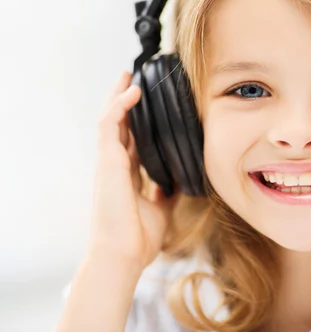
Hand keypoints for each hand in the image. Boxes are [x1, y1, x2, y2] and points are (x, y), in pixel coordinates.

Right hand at [89, 71, 174, 270]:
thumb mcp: (162, 209)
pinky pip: (109, 126)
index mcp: (127, 174)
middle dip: (124, 101)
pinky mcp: (107, 162)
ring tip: (130, 76)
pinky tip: (133, 92)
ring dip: (119, 96)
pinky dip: (120, 106)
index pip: (131, 139)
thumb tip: (182, 180)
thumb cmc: (138, 237)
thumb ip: (168, 192)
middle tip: (134, 79)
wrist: (123, 255)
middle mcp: (115, 165)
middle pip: (118, 125)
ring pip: (110, 119)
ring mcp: (109, 162)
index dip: (137, 121)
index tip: (147, 104)